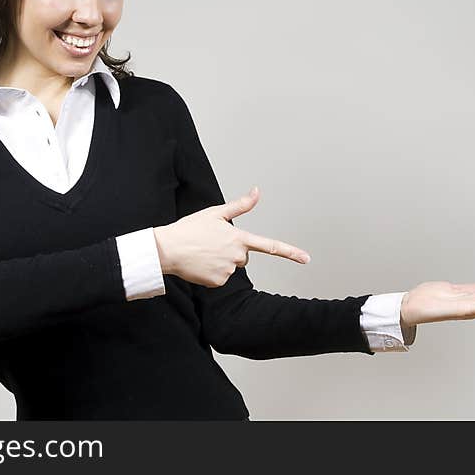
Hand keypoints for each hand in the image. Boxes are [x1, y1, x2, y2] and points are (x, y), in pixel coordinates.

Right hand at [153, 186, 309, 287]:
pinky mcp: (218, 282)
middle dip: (232, 250)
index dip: (290, 252)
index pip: (270, 246)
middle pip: (244, 255)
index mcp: (239, 238)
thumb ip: (240, 205)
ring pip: (232, 266)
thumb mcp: (215, 213)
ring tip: (203, 252)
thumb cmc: (190, 228)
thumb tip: (257, 191)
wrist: (167, 249)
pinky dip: (212, 272)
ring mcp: (228, 271)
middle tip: (211, 243)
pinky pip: (221, 278)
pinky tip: (200, 264)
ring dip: (221, 260)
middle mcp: (237, 256)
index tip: (306, 259)